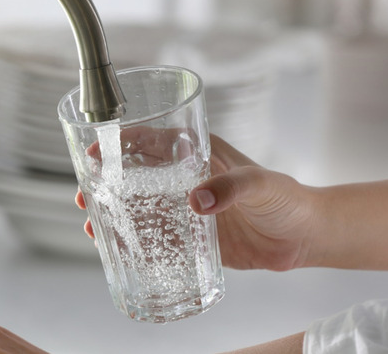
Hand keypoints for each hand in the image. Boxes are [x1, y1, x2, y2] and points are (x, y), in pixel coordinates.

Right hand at [76, 134, 317, 271]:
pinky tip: (117, 248)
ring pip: (139, 206)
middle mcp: (185, 178)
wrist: (303, 237)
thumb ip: (232, 188)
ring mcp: (185, 207)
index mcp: (198, 154)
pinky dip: (134, 240)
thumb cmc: (287, 199)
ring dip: (113, 213)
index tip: (96, 153)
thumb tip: (197, 201)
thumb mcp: (262, 184)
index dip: (120, 143)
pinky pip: (155, 236)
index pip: (151, 140)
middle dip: (105, 182)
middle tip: (84, 194)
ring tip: (92, 226)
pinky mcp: (190, 236)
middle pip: (134, 174)